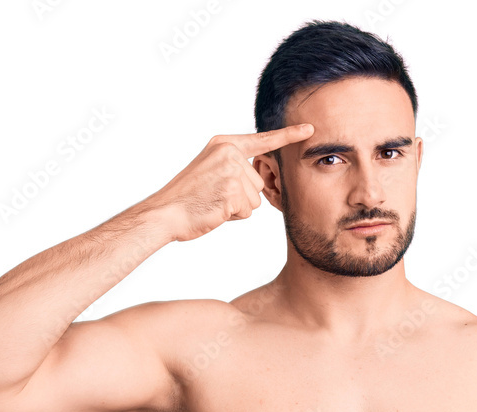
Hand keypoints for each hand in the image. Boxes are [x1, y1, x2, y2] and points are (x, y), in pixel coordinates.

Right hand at [146, 123, 313, 241]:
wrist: (166, 212)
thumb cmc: (189, 198)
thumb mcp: (211, 170)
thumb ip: (234, 167)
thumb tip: (261, 180)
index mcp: (224, 144)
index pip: (263, 140)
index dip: (289, 135)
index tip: (310, 129)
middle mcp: (229, 153)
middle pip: (259, 182)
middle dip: (242, 197)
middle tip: (214, 196)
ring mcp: (231, 171)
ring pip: (255, 199)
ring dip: (237, 208)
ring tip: (213, 203)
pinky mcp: (232, 191)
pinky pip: (246, 212)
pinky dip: (232, 217)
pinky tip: (214, 210)